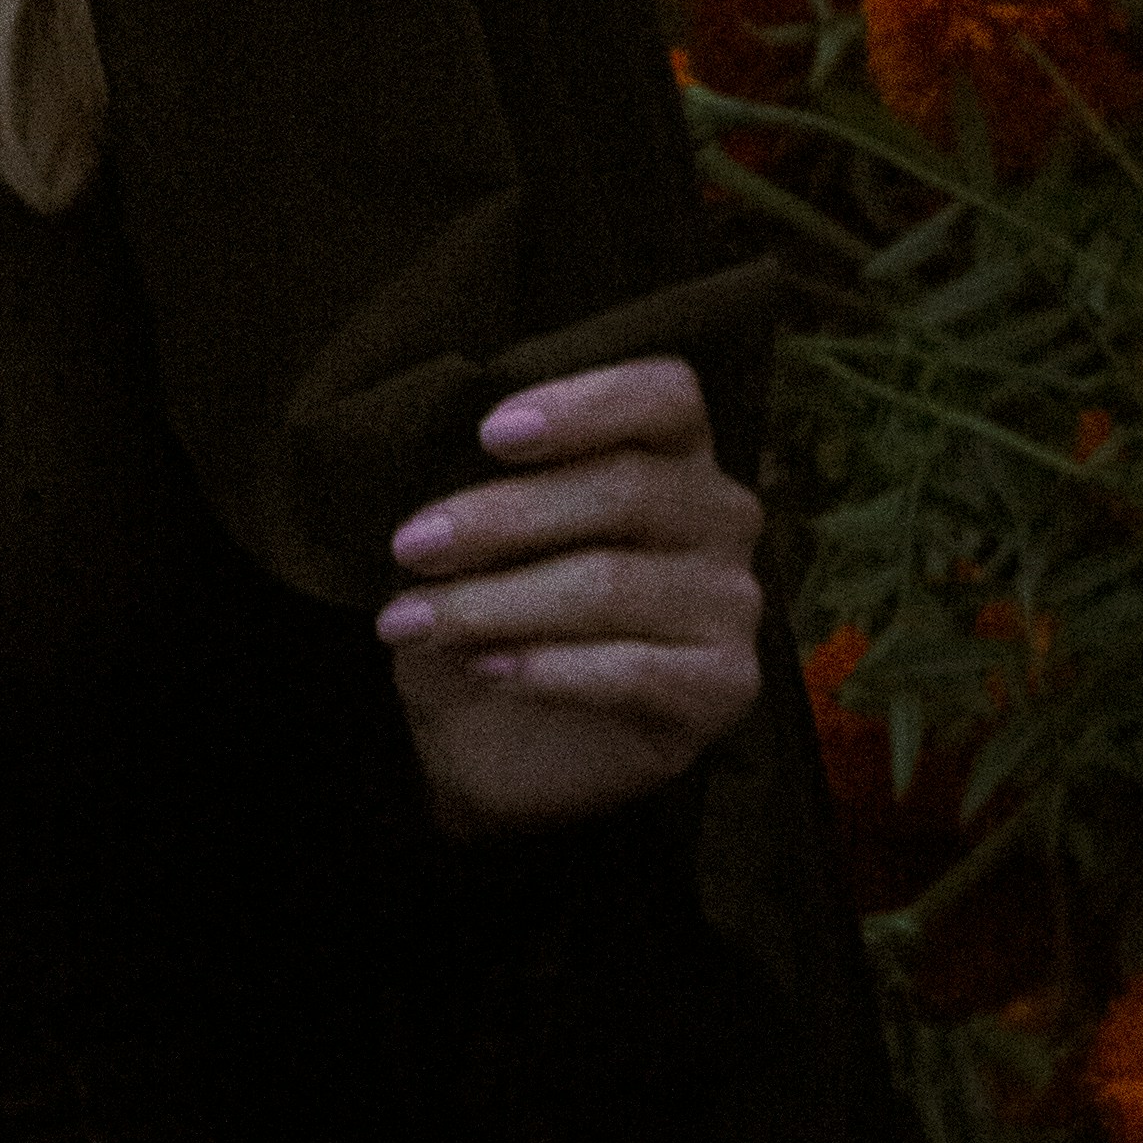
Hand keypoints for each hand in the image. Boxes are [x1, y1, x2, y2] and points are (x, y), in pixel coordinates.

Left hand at [376, 354, 766, 841]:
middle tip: (411, 546)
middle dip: (500, 518)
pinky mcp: (725, 685)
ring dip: (496, 603)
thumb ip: (483, 496)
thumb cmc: (493, 610)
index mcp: (673, 452)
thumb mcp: (476, 544)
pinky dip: (549, 667)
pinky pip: (635, 668)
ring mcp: (731, 602)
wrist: (502, 745)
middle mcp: (720, 516)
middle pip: (625, 489)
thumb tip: (444, 482)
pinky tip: (486, 668)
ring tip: (415, 622)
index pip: (663, 396)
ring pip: (612, 583)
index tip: (491, 435)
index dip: (584, 406)